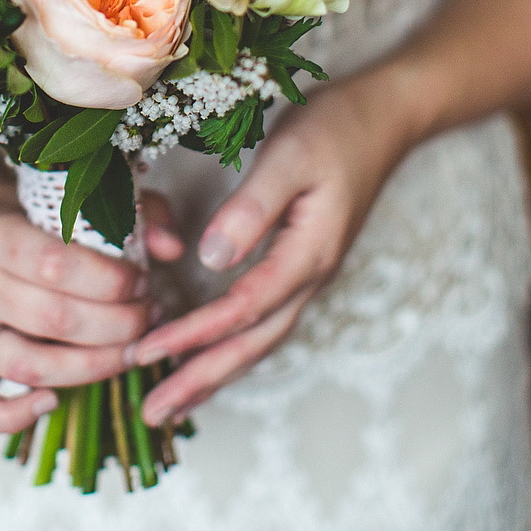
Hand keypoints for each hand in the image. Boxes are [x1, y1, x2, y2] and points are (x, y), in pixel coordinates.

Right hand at [0, 186, 183, 435]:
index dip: (110, 281)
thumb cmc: (27, 212)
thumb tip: (173, 248)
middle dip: (118, 325)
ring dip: (90, 367)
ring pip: (24, 364)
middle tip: (150, 316)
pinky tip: (52, 403)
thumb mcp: (75, 198)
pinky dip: (9, 417)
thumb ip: (131, 212)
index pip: (55, 264)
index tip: (143, 282)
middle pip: (52, 319)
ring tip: (129, 351)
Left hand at [132, 78, 408, 426]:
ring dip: (214, 372)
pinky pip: (261, 321)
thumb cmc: (336, 129)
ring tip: (170, 402)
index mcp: (308, 254)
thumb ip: (252, 207)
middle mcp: (310, 276)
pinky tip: (205, 354)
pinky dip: (230, 346)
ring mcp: (308, 275)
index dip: (194, 334)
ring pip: (259, 340)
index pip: (243, 309)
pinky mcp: (300, 266)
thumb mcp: (291, 156)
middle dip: (201, 379)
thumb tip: (209, 258)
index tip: (146, 351)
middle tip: (152, 412)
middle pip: (253, 344)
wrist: (384, 118)